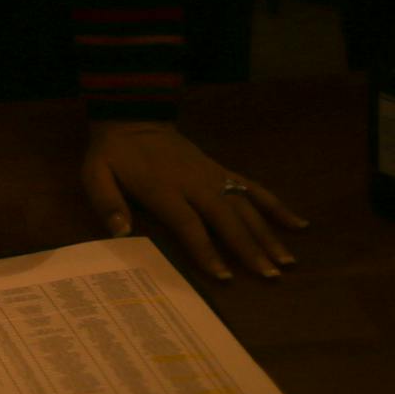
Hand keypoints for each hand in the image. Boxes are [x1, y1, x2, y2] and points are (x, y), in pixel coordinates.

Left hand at [82, 121, 306, 281]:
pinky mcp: (222, 170)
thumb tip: (119, 232)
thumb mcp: (96, 173)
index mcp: (164, 187)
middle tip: (270, 275)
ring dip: (268, 233)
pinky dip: (276, 205)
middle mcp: (195, 182)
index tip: (224, 276)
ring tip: (288, 261)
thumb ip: (106, 202)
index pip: (190, 223)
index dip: (206, 250)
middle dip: (249, 247)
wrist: (134, 117)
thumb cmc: (113, 154)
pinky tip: (299, 223)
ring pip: (246, 205)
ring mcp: (213, 175)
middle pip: (227, 217)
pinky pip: (253, 187)